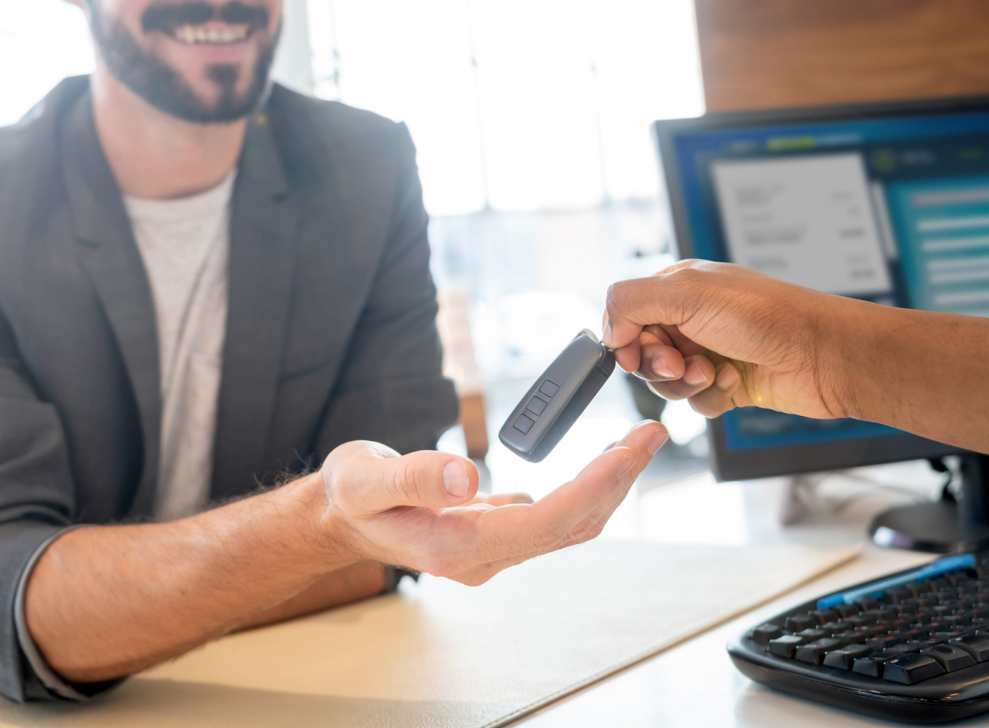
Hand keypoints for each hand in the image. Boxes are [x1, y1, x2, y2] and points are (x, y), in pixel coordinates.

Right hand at [319, 420, 668, 585]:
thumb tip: (468, 476)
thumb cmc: (351, 495)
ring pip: (567, 523)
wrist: (338, 515)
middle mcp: (485, 554)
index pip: (548, 522)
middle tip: (650, 434)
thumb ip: (414, 476)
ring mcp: (492, 546)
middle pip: (571, 525)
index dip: (595, 487)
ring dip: (607, 484)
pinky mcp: (494, 530)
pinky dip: (584, 487)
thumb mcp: (367, 479)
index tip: (628, 451)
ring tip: (637, 442)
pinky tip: (601, 461)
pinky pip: (552, 516)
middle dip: (616, 480)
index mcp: (460, 546)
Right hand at [602, 260, 857, 418]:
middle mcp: (693, 317)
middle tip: (681, 362)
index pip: (627, 315)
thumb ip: (630, 301)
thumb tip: (607, 328)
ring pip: (668, 381)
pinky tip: (735, 382)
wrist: (824, 356)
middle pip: (643, 352)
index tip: (636, 351)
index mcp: (680, 287)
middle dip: (657, 363)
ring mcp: (711, 350)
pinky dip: (710, 397)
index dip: (626, 338)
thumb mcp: (687, 293)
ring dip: (685, 383)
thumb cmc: (768, 317)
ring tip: (713, 372)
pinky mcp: (730, 382)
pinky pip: (697, 401)